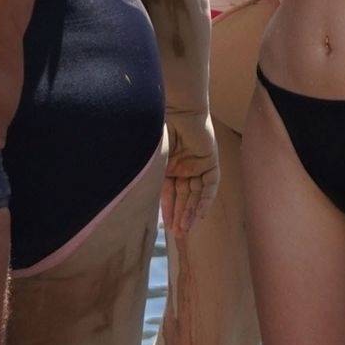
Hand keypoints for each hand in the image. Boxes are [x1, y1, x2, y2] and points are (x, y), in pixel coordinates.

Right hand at [161, 110, 218, 236]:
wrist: (177, 109)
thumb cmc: (159, 131)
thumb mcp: (152, 160)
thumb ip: (150, 179)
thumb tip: (134, 197)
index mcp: (168, 166)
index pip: (169, 194)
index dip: (169, 211)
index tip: (167, 228)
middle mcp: (183, 167)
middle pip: (184, 197)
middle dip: (181, 216)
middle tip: (178, 235)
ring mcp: (197, 164)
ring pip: (196, 194)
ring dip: (191, 211)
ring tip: (186, 229)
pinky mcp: (210, 161)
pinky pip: (210, 185)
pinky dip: (205, 199)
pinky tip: (201, 214)